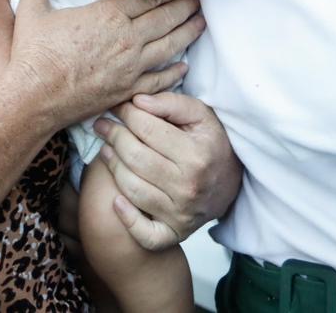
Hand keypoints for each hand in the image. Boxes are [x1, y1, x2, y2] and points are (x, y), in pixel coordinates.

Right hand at [3, 0, 203, 127]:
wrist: (34, 98)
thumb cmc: (34, 55)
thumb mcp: (32, 12)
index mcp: (108, 15)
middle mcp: (127, 39)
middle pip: (166, 17)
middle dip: (186, 5)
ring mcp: (131, 66)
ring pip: (170, 45)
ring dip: (189, 32)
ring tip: (201, 22)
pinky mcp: (129, 90)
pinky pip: (161, 79)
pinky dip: (175, 72)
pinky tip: (184, 66)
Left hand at [94, 92, 241, 250]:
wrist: (233, 184)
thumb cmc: (211, 144)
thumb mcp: (201, 116)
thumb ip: (171, 103)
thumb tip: (137, 101)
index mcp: (196, 155)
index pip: (147, 129)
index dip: (126, 113)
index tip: (117, 106)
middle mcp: (188, 186)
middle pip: (135, 158)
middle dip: (113, 136)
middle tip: (103, 124)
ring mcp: (180, 213)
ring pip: (132, 189)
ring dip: (112, 166)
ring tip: (106, 149)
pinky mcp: (174, 233)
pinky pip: (144, 233)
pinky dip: (127, 218)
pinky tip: (116, 200)